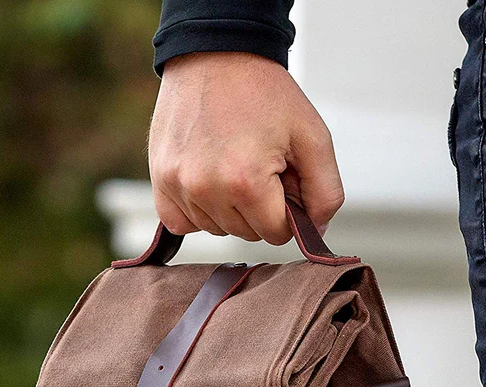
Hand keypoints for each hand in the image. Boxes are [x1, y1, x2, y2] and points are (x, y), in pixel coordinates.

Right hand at [148, 52, 343, 244]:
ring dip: (230, 208)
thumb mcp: (313, 137)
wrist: (215, 54)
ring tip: (232, 163)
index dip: (287, 207)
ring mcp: (177, 185)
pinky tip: (208, 180)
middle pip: (247, 233)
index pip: (277, 234)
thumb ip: (326, 193)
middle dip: (260, 207)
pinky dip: (198, 210)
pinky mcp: (160, 180)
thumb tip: (315, 231)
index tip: (281, 174)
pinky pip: (182, 223)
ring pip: (217, 229)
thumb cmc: (264, 93)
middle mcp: (206, 189)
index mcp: (246, 182)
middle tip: (258, 162)